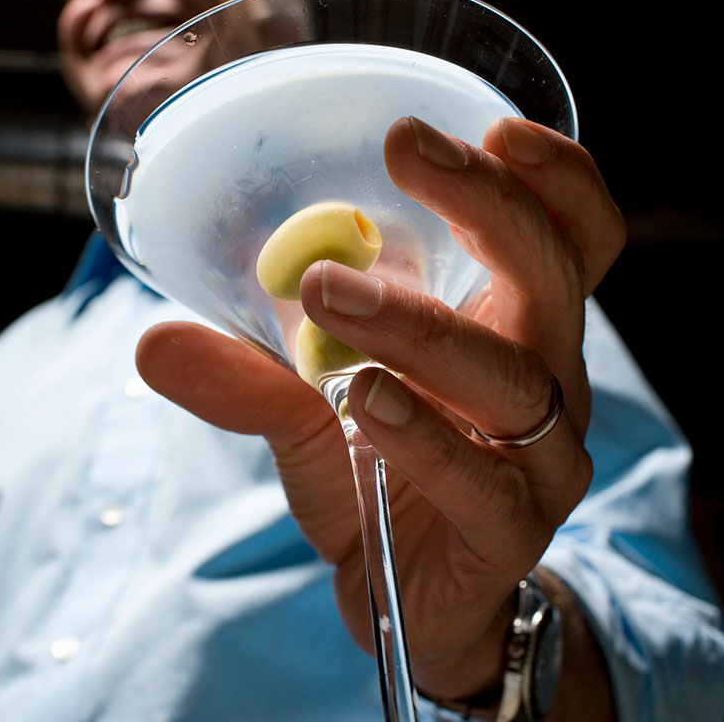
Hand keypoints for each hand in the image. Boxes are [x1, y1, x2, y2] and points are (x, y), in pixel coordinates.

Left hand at [135, 116, 624, 701]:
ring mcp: (541, 461)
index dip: (554, 178)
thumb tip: (150, 343)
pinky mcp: (513, 531)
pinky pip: (483, 479)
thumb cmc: (381, 478)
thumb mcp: (307, 413)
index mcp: (514, 330)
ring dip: (421, 327)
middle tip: (408, 149)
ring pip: (515, 378)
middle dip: (488, 204)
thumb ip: (246, 375)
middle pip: (555, 276)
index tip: (493, 123)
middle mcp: (545, 382)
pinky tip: (363, 403)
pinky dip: (421, 435)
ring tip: (332, 296)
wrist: (413, 600)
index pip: (573, 237)